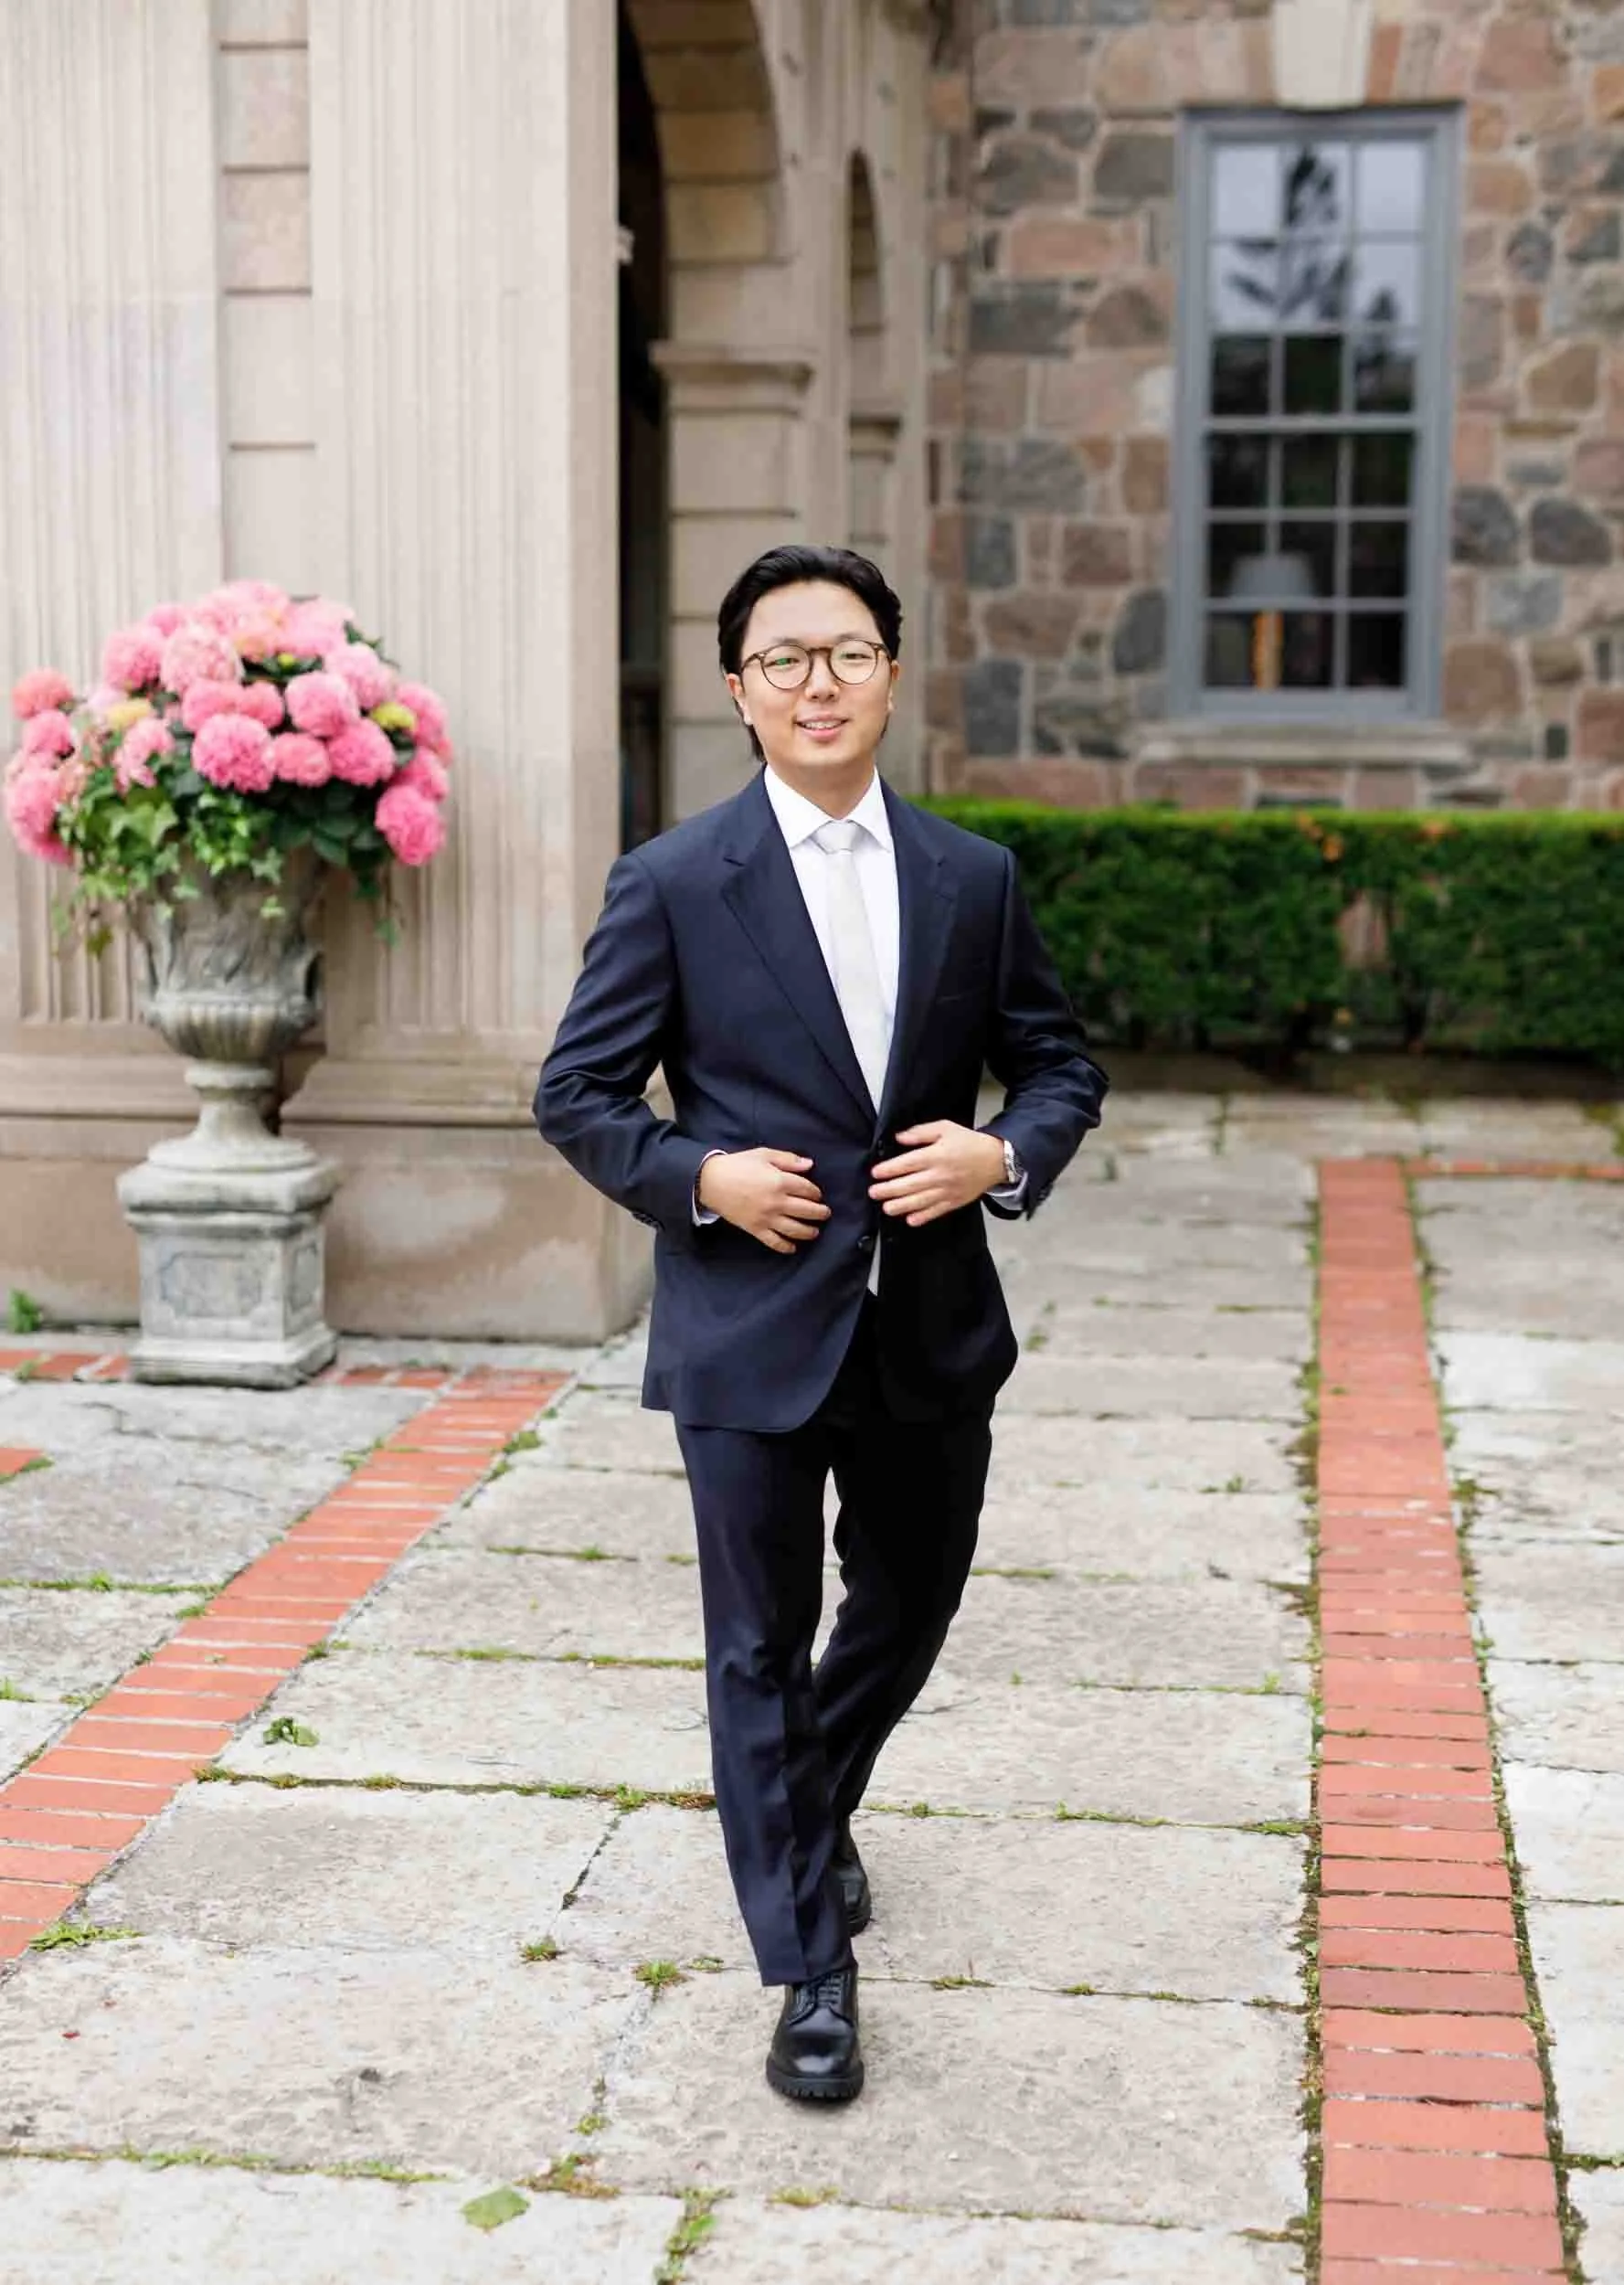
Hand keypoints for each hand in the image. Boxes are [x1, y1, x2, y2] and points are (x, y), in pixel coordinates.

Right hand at [697, 1148, 829, 1254]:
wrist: (711, 1182)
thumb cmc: (738, 1165)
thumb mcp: (764, 1155)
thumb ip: (788, 1160)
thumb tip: (810, 1165)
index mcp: (780, 1181)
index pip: (808, 1190)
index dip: (816, 1193)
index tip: (818, 1195)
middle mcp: (777, 1202)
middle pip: (807, 1211)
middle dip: (820, 1213)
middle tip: (825, 1214)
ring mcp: (767, 1218)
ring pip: (795, 1229)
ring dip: (809, 1232)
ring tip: (815, 1231)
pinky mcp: (756, 1229)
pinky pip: (774, 1242)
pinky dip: (785, 1247)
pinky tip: (793, 1247)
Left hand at [869, 1122, 1006, 1227]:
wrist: (996, 1159)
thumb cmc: (969, 1143)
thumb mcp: (945, 1128)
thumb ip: (920, 1132)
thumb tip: (899, 1138)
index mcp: (936, 1155)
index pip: (908, 1164)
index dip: (889, 1169)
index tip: (876, 1173)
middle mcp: (940, 1175)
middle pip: (910, 1185)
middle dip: (889, 1190)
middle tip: (873, 1193)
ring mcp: (948, 1191)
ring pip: (921, 1201)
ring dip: (901, 1206)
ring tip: (886, 1208)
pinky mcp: (955, 1201)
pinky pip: (937, 1211)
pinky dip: (923, 1217)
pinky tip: (910, 1220)